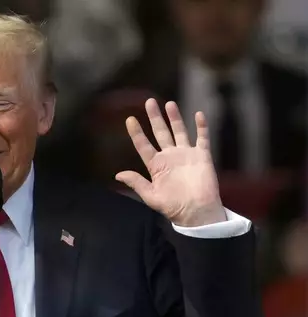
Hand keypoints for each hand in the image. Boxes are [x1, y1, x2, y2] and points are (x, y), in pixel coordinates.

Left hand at [115, 98, 225, 226]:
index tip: (130, 119)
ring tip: (169, 104)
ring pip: (179, 131)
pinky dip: (201, 127)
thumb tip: (118, 174)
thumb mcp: (150, 196)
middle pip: (161, 132)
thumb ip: (136, 182)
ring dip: (175, 118)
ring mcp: (186, 154)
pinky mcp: (202, 156)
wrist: (197, 212)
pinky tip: (198, 114)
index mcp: (156, 165)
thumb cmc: (173, 206)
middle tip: (149, 101)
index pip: (143, 145)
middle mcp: (170, 156)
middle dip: (155, 117)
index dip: (136, 133)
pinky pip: (202, 138)